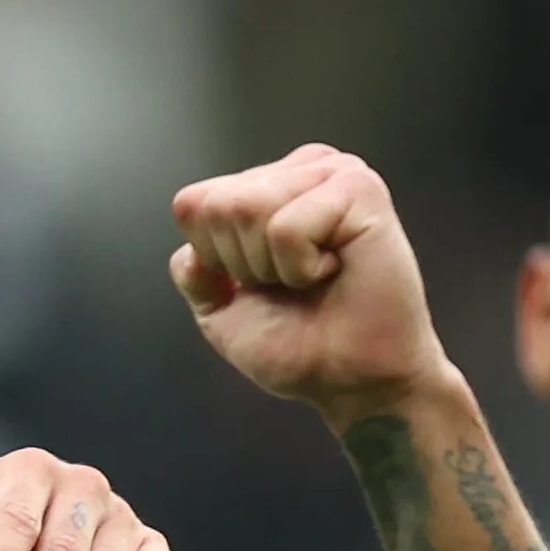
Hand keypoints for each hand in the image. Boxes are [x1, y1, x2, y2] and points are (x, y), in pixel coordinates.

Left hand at [170, 145, 451, 427]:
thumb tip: (189, 252)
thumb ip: (195, 273)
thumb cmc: (301, 346)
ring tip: (315, 277)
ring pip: (247, 207)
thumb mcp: (222, 312)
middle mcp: (302, 169)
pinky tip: (335, 271)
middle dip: (243, 262)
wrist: (351, 381)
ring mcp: (333, 173)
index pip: (193, 203)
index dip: (215, 259)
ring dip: (272, 265)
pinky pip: (286, 228)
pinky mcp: (360, 189)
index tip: (262, 284)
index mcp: (270, 184)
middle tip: (292, 284)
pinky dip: (299, 267)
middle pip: (217, 205)